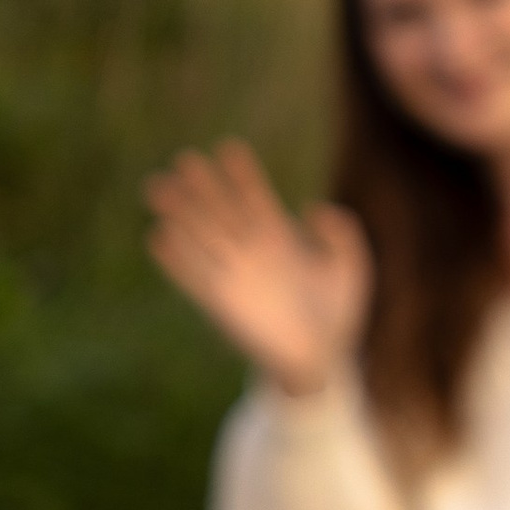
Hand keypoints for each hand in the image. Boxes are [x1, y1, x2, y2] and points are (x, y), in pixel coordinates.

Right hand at [145, 142, 372, 395]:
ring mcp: (235, 277)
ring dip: (180, 213)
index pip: (256, 199)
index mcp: (280, 240)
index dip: (242, 175)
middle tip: (183, 159)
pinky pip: (194, 278)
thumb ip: (343, 233)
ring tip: (158, 187)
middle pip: (222, 211)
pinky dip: (176, 259)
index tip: (228, 147)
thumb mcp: (351, 267)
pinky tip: (157, 236)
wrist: (324, 361)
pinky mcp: (223, 305)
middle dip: (203, 186)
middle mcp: (252, 253)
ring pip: (202, 237)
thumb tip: (314, 208)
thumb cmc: (338, 315)